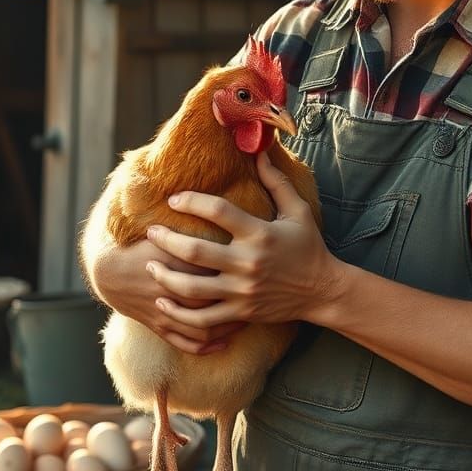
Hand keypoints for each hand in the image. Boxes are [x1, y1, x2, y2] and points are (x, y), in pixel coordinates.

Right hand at [90, 237, 248, 354]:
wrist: (108, 272)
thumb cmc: (140, 246)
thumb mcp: (165, 231)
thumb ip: (190, 227)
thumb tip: (225, 210)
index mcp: (174, 261)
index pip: (212, 265)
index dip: (236, 264)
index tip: (257, 262)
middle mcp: (171, 288)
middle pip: (213, 298)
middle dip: (238, 298)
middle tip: (259, 291)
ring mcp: (165, 311)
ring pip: (203, 325)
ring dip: (226, 325)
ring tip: (247, 318)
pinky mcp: (159, 326)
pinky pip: (186, 342)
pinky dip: (206, 345)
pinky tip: (223, 342)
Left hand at [144, 152, 340, 331]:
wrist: (321, 289)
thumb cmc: (307, 246)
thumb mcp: (297, 211)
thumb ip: (276, 181)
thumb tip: (260, 151)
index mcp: (260, 233)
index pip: (218, 211)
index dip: (191, 201)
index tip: (173, 199)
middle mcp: (248, 263)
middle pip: (195, 251)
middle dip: (167, 241)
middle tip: (151, 232)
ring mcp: (243, 291)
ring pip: (193, 288)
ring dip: (166, 277)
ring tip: (150, 266)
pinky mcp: (241, 312)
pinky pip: (203, 319)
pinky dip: (179, 314)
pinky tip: (164, 302)